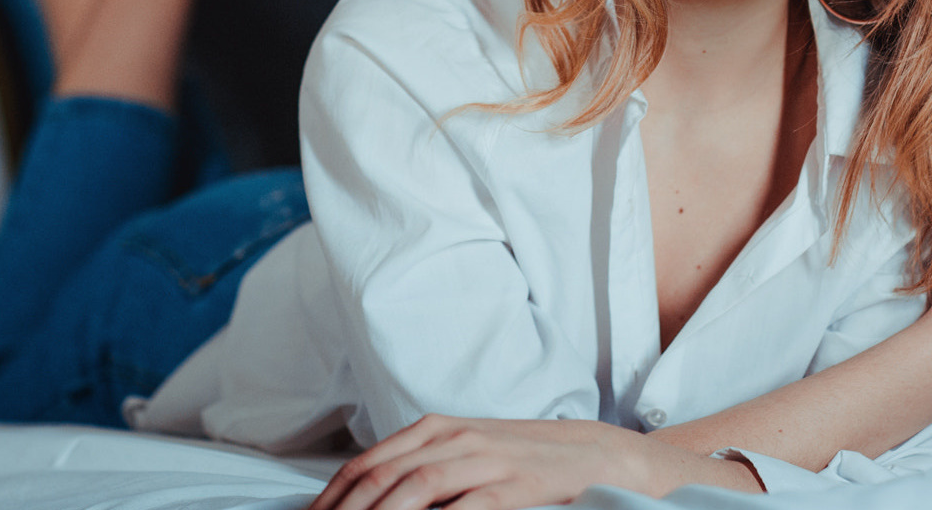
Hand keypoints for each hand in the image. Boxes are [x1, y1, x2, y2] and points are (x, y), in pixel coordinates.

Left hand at [307, 414, 758, 509]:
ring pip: (415, 487)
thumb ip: (422, 467)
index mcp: (435, 429)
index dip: (333, 495)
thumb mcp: (468, 453)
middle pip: (382, 476)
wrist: (598, 454)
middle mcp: (454, 439)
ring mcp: (485, 460)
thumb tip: (372, 496)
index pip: (367, 462)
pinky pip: (468, 506)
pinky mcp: (516, 484)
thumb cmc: (526, 459)